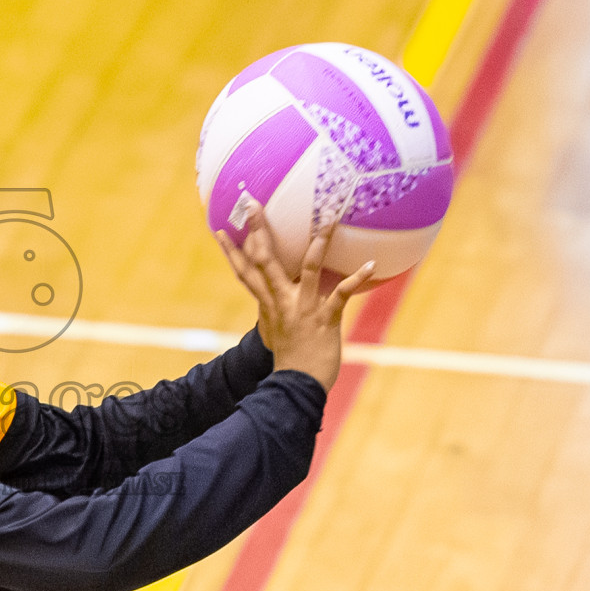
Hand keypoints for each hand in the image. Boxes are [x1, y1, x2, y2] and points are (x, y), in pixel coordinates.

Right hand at [216, 204, 374, 391]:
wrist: (297, 386)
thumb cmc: (290, 359)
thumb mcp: (274, 330)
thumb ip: (272, 309)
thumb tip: (270, 298)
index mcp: (268, 303)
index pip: (244, 272)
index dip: (231, 251)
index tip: (220, 228)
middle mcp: (281, 301)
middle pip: (265, 261)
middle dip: (258, 231)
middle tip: (253, 204)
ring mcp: (303, 309)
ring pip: (307, 269)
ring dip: (318, 243)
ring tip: (328, 220)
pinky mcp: (325, 319)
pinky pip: (341, 294)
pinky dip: (356, 278)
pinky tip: (370, 264)